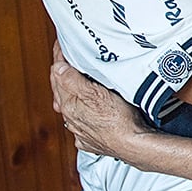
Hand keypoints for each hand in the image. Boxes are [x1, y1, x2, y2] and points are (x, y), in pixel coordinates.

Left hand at [50, 43, 144, 158]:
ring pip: (69, 108)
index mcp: (69, 105)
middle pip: (60, 91)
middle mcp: (71, 119)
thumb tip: (57, 67)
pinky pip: (81, 123)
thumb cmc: (118, 119)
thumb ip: (73, 80)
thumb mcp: (95, 93)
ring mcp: (81, 131)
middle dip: (61, 74)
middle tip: (65, 58)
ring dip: (69, 94)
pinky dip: (80, 113)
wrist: (134, 145)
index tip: (61, 44)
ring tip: (72, 81)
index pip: (57, 75)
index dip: (59, 58)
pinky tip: (85, 110)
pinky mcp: (91, 141)